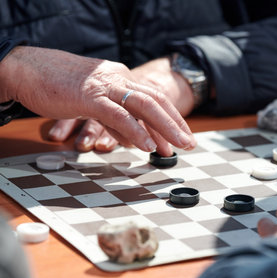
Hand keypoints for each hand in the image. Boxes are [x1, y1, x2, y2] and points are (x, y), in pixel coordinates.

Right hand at [0, 46, 195, 152]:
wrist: (27, 69)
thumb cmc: (58, 86)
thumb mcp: (96, 102)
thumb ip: (117, 118)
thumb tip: (136, 138)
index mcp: (121, 77)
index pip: (154, 97)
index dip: (171, 118)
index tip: (182, 136)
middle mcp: (119, 78)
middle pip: (157, 101)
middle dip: (175, 124)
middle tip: (189, 144)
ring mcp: (105, 86)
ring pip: (145, 106)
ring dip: (164, 128)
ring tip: (176, 148)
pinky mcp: (90, 97)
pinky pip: (118, 115)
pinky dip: (135, 130)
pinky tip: (147, 145)